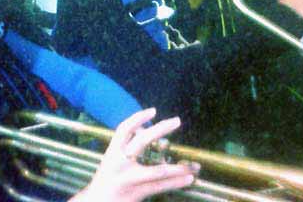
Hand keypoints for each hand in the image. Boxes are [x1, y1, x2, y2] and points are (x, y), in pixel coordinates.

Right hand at [70, 108, 198, 201]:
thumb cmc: (107, 180)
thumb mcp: (111, 160)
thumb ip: (125, 147)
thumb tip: (145, 131)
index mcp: (112, 152)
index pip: (123, 129)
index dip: (137, 118)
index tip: (153, 111)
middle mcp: (119, 163)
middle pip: (141, 141)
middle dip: (160, 129)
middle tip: (177, 121)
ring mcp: (128, 179)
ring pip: (158, 171)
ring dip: (178, 168)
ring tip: (195, 165)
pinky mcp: (136, 193)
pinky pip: (160, 186)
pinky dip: (176, 182)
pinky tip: (188, 179)